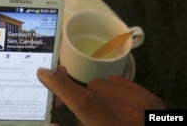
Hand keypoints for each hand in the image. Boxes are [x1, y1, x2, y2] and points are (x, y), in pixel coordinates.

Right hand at [37, 66, 165, 125]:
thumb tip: (48, 124)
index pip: (85, 103)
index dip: (62, 86)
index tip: (43, 72)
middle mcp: (132, 114)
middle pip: (91, 92)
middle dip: (81, 100)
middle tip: (86, 118)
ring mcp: (144, 103)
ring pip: (102, 85)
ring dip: (96, 97)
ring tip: (105, 115)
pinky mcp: (149, 96)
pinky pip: (116, 83)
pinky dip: (110, 93)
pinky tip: (116, 108)